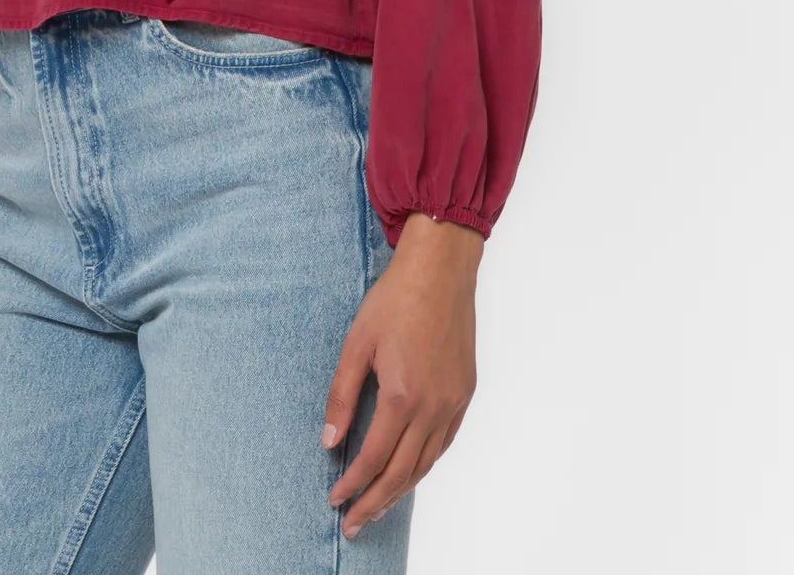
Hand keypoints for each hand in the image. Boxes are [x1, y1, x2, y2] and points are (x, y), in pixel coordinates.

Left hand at [322, 215, 480, 536]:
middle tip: (353, 522)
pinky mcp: (464, 393)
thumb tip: (329, 440)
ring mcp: (453, 402)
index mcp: (402, 395)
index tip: (335, 500)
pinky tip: (410, 471)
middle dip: (375, 501)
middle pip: (402, 472)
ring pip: (426, 463)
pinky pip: (444, 443)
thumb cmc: (394, 300)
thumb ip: (342, 395)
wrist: (440, 270)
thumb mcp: (356, 343)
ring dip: (400, 490)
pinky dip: (424, 464)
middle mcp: (433, 406)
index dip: (353, 484)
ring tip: (377, 506)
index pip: (374, 458)